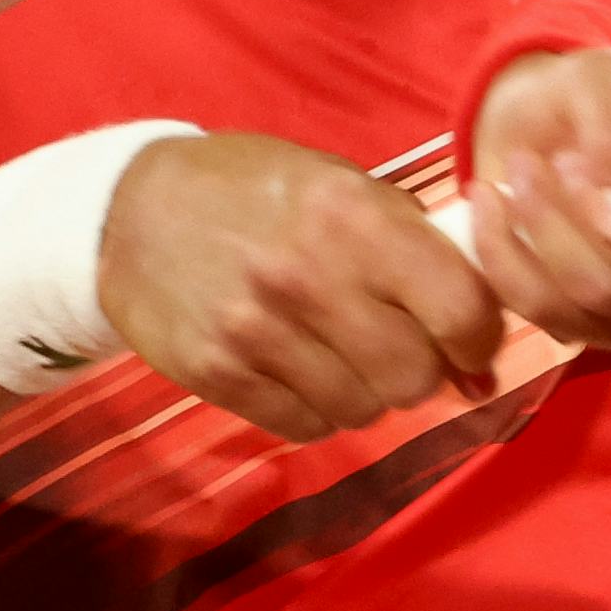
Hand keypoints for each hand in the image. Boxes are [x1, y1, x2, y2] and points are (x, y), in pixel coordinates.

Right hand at [97, 133, 503, 444]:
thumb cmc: (255, 191)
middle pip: (414, 376)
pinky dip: (319, 409)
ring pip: (364, 409)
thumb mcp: (340, 184)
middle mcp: (308, 275)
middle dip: (422, 371)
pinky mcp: (218, 373)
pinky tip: (300, 370)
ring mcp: (258, 330)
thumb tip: (479, 338)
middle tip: (400, 346)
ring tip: (342, 353)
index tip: (470, 342)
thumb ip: (412, 246)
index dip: (480, 338)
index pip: (459, 308)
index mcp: (352, 215)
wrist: (131, 211)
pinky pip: (307, 426)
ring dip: (368, 392)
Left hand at [461, 48, 610, 352]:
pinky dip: (506, 255)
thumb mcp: (604, 82)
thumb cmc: (591, 96)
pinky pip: (548, 312)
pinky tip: (490, 201)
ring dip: (546, 228)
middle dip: (601, 216)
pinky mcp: (589, 324)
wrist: (534, 120)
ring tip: (520, 166)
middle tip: (560, 158)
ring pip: (603, 298)